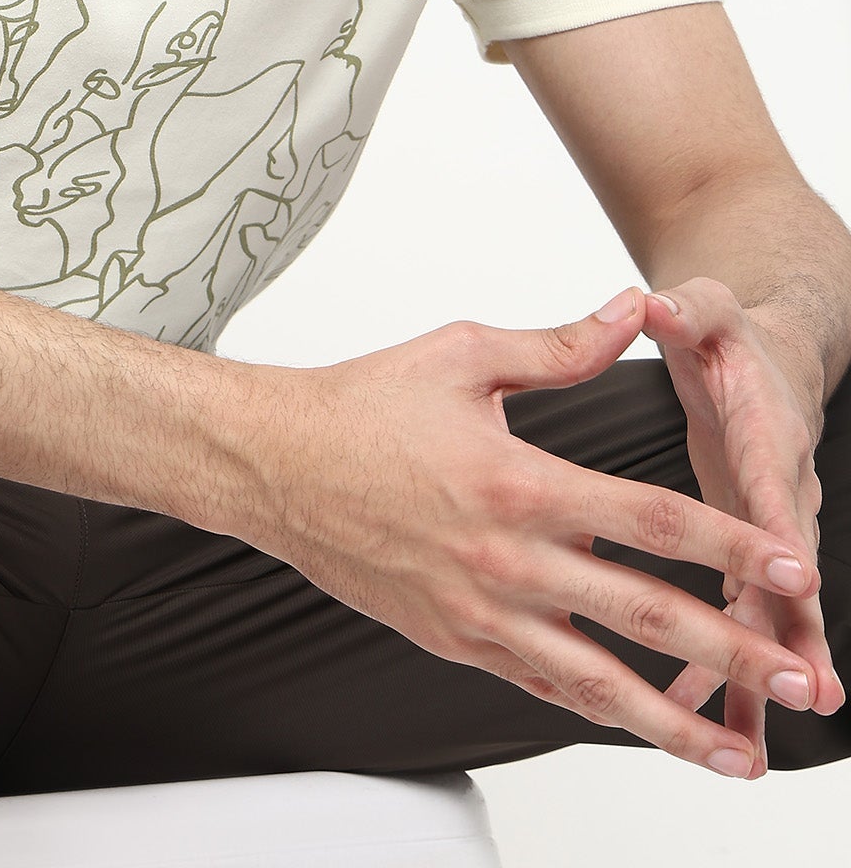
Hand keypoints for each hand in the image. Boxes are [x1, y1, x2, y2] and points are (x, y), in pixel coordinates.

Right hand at [247, 288, 822, 778]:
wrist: (270, 464)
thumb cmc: (359, 404)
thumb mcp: (460, 356)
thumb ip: (556, 346)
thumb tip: (630, 312)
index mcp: (515, 481)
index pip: (647, 520)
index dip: (729, 544)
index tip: (792, 565)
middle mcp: (503, 559)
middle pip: (644, 615)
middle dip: (737, 652)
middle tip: (807, 681)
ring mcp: (477, 612)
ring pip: (597, 682)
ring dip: (679, 722)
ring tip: (744, 755)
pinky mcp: (454, 641)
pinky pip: (540, 687)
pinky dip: (599, 713)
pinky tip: (645, 730)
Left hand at [638, 275, 843, 776]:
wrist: (760, 354)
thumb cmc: (728, 336)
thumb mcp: (708, 311)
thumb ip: (686, 310)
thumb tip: (656, 302)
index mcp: (765, 435)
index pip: (776, 486)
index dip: (783, 531)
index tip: (793, 578)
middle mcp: (775, 491)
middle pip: (790, 572)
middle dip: (798, 633)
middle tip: (811, 693)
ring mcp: (762, 527)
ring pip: (767, 611)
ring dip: (759, 673)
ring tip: (747, 741)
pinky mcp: (741, 546)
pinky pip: (735, 613)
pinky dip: (719, 663)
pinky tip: (690, 714)